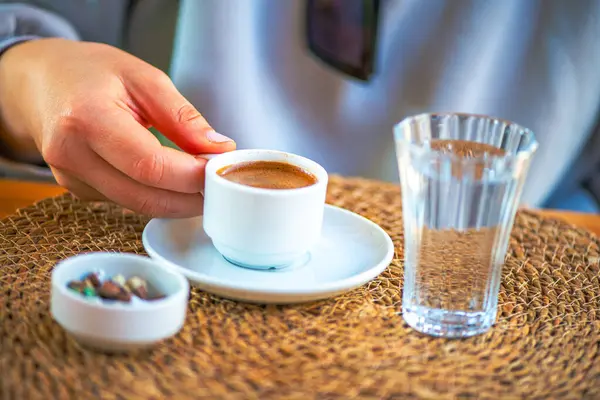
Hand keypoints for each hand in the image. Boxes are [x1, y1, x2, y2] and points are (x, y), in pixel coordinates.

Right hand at [0, 38, 234, 216]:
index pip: (149, 165)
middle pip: (144, 196)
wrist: (41, 81)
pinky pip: (126, 201)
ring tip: (203, 182)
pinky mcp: (77, 189)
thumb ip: (182, 116)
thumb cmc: (90, 72)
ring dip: (177, 201)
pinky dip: (156, 195)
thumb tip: (218, 149)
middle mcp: (71, 155)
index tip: (220, 170)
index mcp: (86, 119)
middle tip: (220, 185)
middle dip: (190, 197)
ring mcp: (70, 177)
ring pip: (137, 204)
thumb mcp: (143, 77)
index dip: (190, 176)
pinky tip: (173, 181)